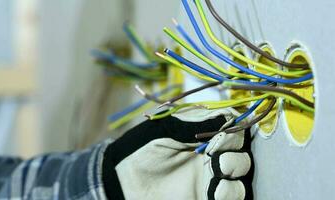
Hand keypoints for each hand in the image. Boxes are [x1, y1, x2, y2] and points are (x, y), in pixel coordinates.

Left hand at [102, 108, 252, 199]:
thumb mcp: (165, 129)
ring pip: (242, 172)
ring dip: (233, 170)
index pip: (231, 125)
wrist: (125, 181)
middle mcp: (210, 152)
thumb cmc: (141, 150)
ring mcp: (211, 175)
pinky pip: (233, 194)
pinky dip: (228, 192)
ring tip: (214, 172)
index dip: (232, 129)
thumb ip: (196, 122)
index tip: (221, 135)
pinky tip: (212, 190)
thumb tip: (228, 115)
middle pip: (241, 148)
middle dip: (233, 151)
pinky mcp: (208, 196)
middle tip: (214, 154)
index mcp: (201, 132)